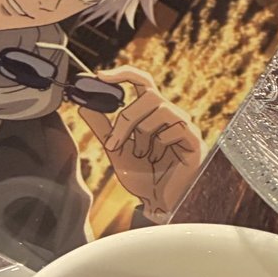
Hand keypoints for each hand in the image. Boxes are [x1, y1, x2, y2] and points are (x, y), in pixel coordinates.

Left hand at [77, 66, 203, 222]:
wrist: (159, 203)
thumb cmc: (143, 176)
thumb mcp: (115, 150)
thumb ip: (102, 127)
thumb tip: (83, 104)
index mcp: (151, 113)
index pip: (142, 82)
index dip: (123, 73)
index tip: (100, 76)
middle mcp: (169, 114)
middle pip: (149, 94)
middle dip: (126, 118)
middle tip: (113, 143)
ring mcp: (183, 126)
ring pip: (161, 109)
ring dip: (142, 135)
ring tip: (142, 155)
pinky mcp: (194, 139)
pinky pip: (176, 127)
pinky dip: (161, 144)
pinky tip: (160, 159)